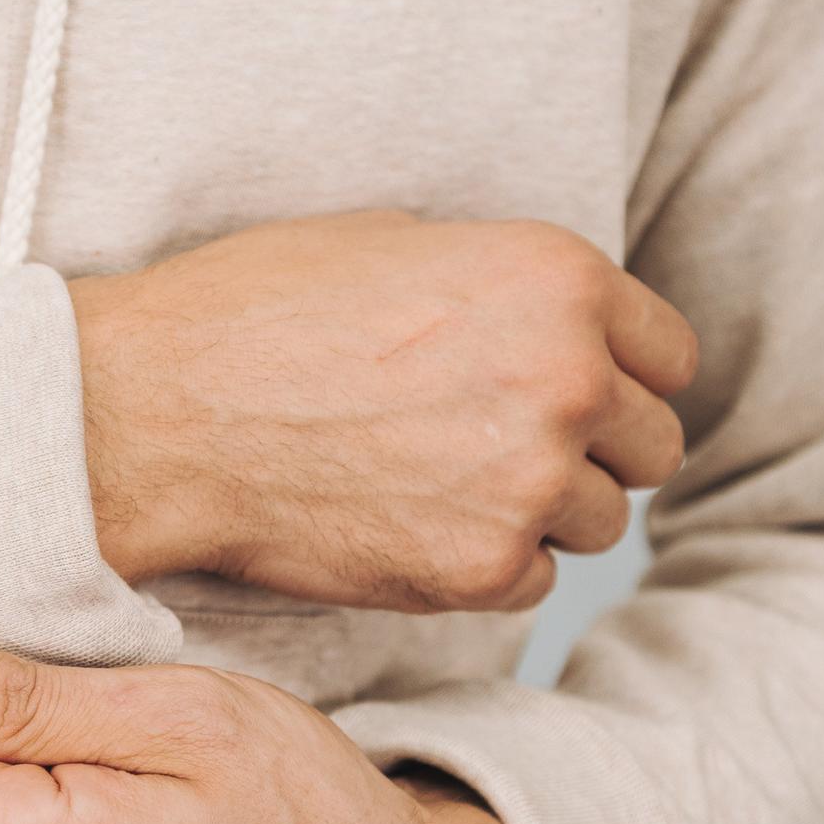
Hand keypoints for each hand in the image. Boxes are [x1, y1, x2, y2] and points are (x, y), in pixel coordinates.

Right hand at [69, 211, 698, 610]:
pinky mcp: (481, 569)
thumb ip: (500, 283)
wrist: (154, 414)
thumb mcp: (393, 240)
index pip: (669, 353)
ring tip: (438, 487)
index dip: (616, 375)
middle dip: (591, 452)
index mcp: (556, 278)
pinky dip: (483, 567)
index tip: (571, 394)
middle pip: (652, 447)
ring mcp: (528, 480)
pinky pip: (533, 582)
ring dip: (538, 515)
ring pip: (598, 524)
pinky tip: (405, 527)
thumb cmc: (249, 313)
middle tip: (501, 450)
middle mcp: (566, 376)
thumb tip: (550, 321)